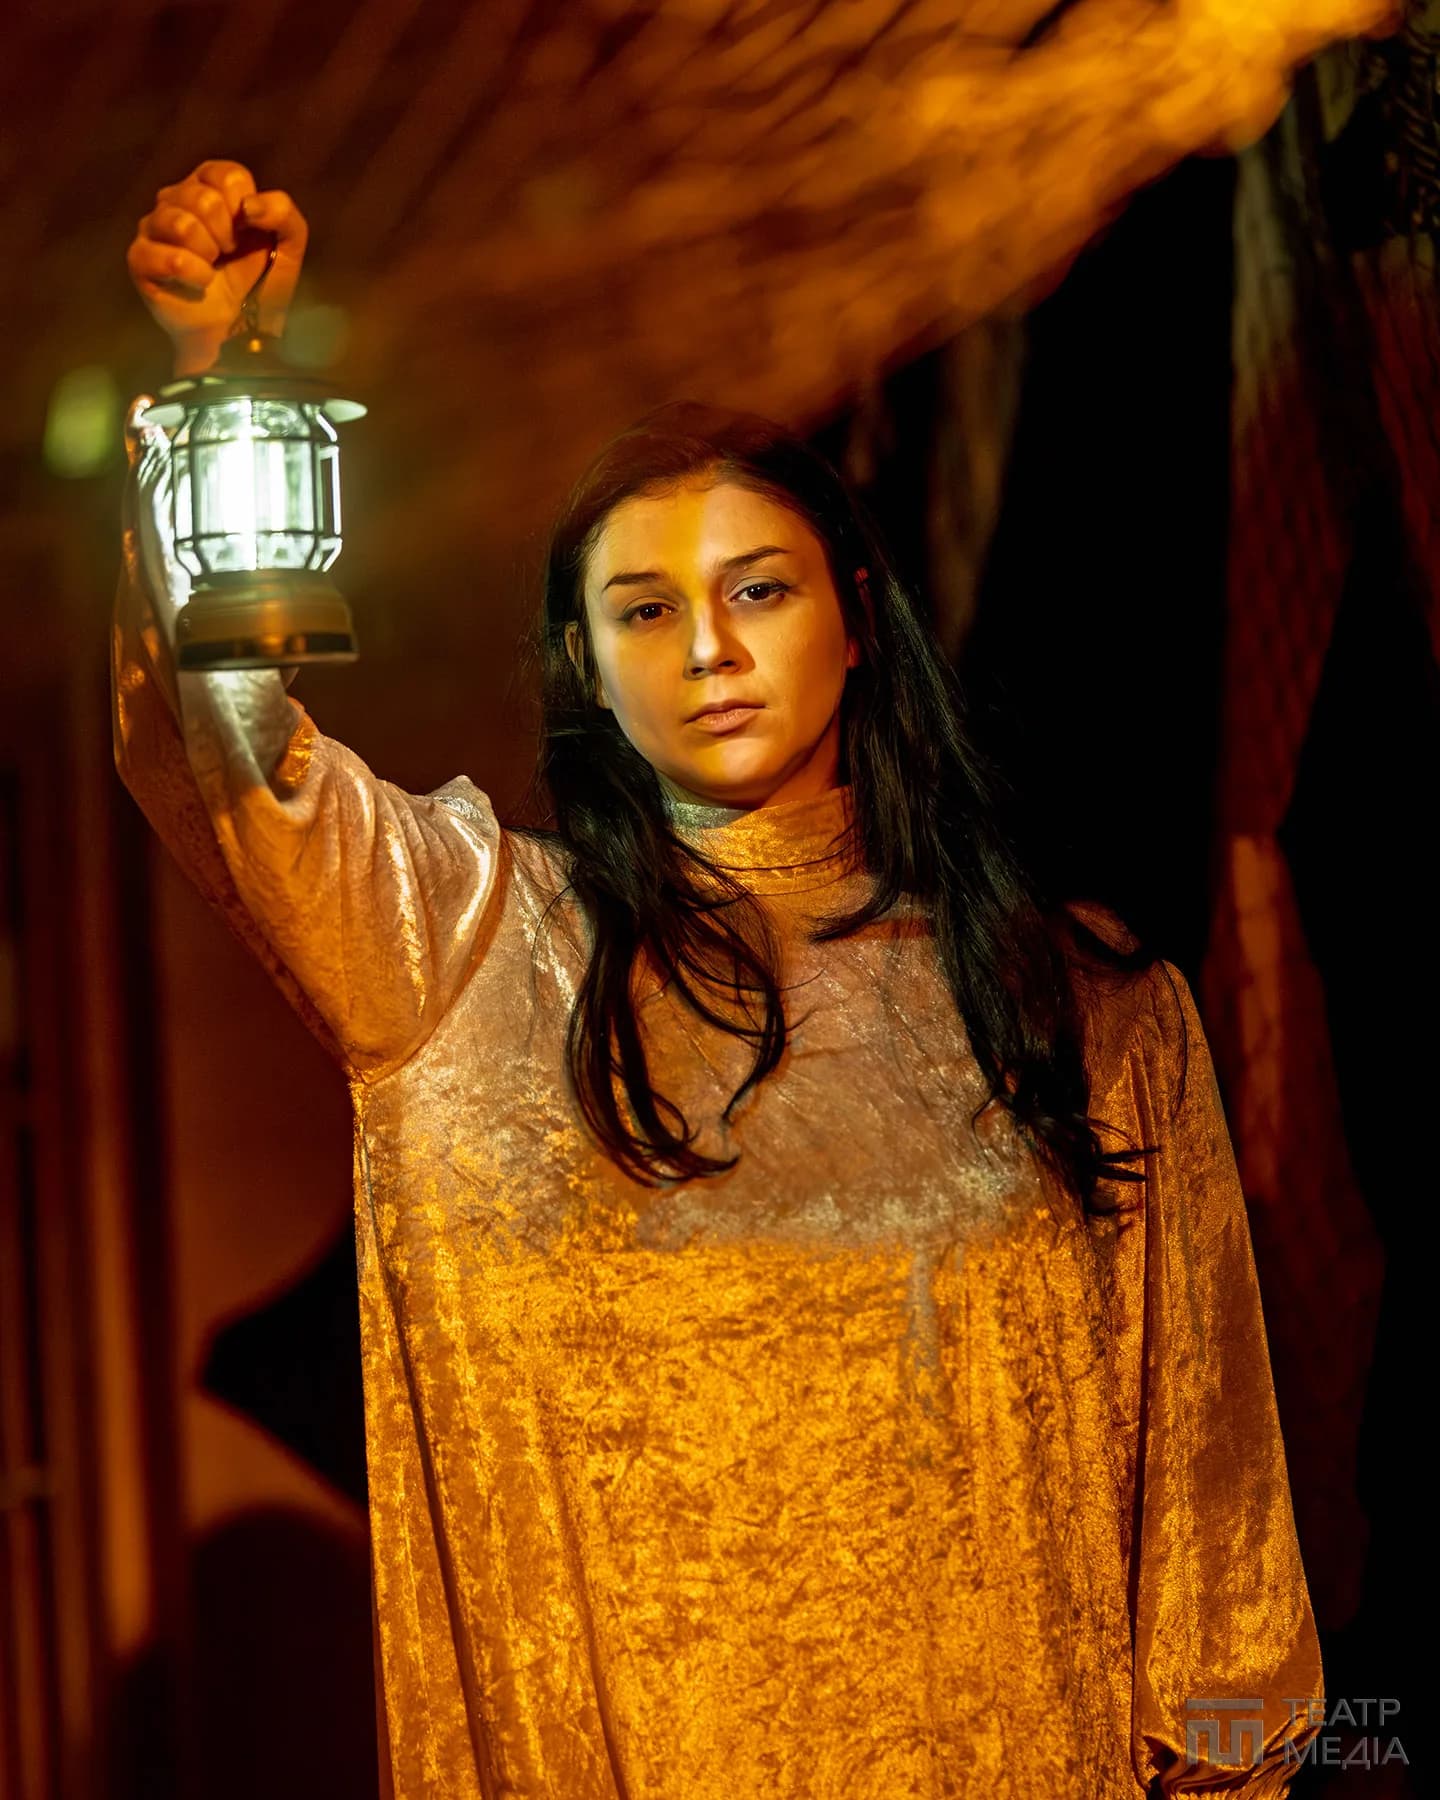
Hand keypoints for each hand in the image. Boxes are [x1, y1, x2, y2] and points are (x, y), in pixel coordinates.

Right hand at [127, 159, 308, 375]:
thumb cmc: (259, 285)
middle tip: (227, 256)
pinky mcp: (140, 258)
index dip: (245, 210)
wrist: (240, 332)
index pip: (228, 176)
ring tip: (212, 268)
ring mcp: (153, 227)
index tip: (247, 235)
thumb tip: (250, 206)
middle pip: (204, 198)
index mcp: (209, 187)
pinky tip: (200, 284)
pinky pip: (172, 257)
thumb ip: (283, 213)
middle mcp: (175, 200)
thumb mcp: (289, 246)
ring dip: (209, 255)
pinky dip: (196, 277)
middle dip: (228, 236)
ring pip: (182, 223)